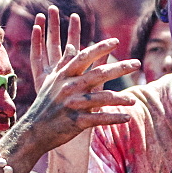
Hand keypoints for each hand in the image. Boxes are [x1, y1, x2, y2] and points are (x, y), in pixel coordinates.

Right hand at [21, 17, 139, 156]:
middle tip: (137, 63)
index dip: (100, 47)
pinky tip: (127, 118)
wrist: (34, 131)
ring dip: (121, 99)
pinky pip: (100, 119)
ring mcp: (73, 104)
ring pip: (103, 98)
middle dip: (120, 67)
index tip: (116, 41)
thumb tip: (72, 47)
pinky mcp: (77, 122)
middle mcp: (69, 87)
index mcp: (64, 75)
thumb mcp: (51, 81)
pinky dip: (115, 118)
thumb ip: (64, 64)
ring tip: (134, 100)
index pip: (85, 56)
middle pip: (99, 74)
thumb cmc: (45, 105)